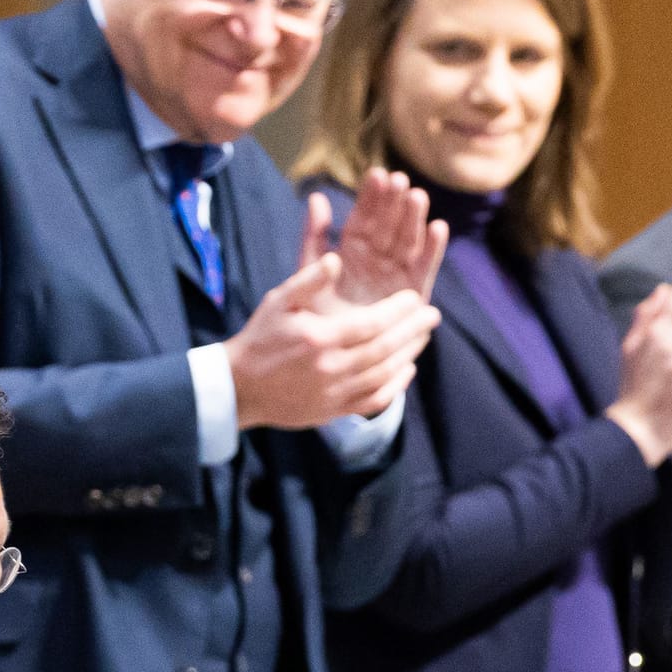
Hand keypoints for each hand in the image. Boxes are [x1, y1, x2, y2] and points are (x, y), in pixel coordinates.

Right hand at [226, 253, 441, 430]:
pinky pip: (373, 400)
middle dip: (412, 331)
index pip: (371, 323)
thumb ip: (309, 280)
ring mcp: (333, 394)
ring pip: (384, 375)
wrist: (239, 387)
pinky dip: (395, 386)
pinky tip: (406, 370)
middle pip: (384, 349)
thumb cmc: (260, 338)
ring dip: (409, 355)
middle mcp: (330, 368)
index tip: (414, 297)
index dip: (398, 311)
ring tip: (423, 338)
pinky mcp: (333, 411)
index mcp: (319, 339)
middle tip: (432, 315)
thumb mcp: (278, 301)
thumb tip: (337, 259)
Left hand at [299, 168, 448, 306]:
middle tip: (399, 181)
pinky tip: (438, 228)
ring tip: (417, 197)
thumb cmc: (318, 315)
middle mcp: (377, 260)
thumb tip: (314, 197)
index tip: (376, 175)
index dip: (370, 199)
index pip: (362, 220)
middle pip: (388, 226)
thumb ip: (313, 237)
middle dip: (394, 203)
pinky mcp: (414, 294)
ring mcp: (396, 276)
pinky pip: (424, 269)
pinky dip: (432, 250)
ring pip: (407, 242)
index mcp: (352, 252)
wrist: (334, 357)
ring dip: (414, 220)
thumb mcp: (309, 272)